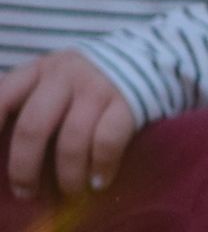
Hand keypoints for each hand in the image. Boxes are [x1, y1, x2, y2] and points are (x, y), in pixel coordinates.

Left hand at [0, 51, 133, 200]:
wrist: (152, 55)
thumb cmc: (89, 80)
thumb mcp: (54, 79)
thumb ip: (28, 102)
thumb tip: (2, 147)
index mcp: (39, 70)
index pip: (1, 99)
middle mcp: (65, 75)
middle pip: (33, 127)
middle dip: (25, 169)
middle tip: (26, 192)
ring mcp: (98, 87)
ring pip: (71, 140)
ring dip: (67, 175)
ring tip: (70, 192)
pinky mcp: (128, 102)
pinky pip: (107, 142)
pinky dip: (101, 167)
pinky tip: (99, 182)